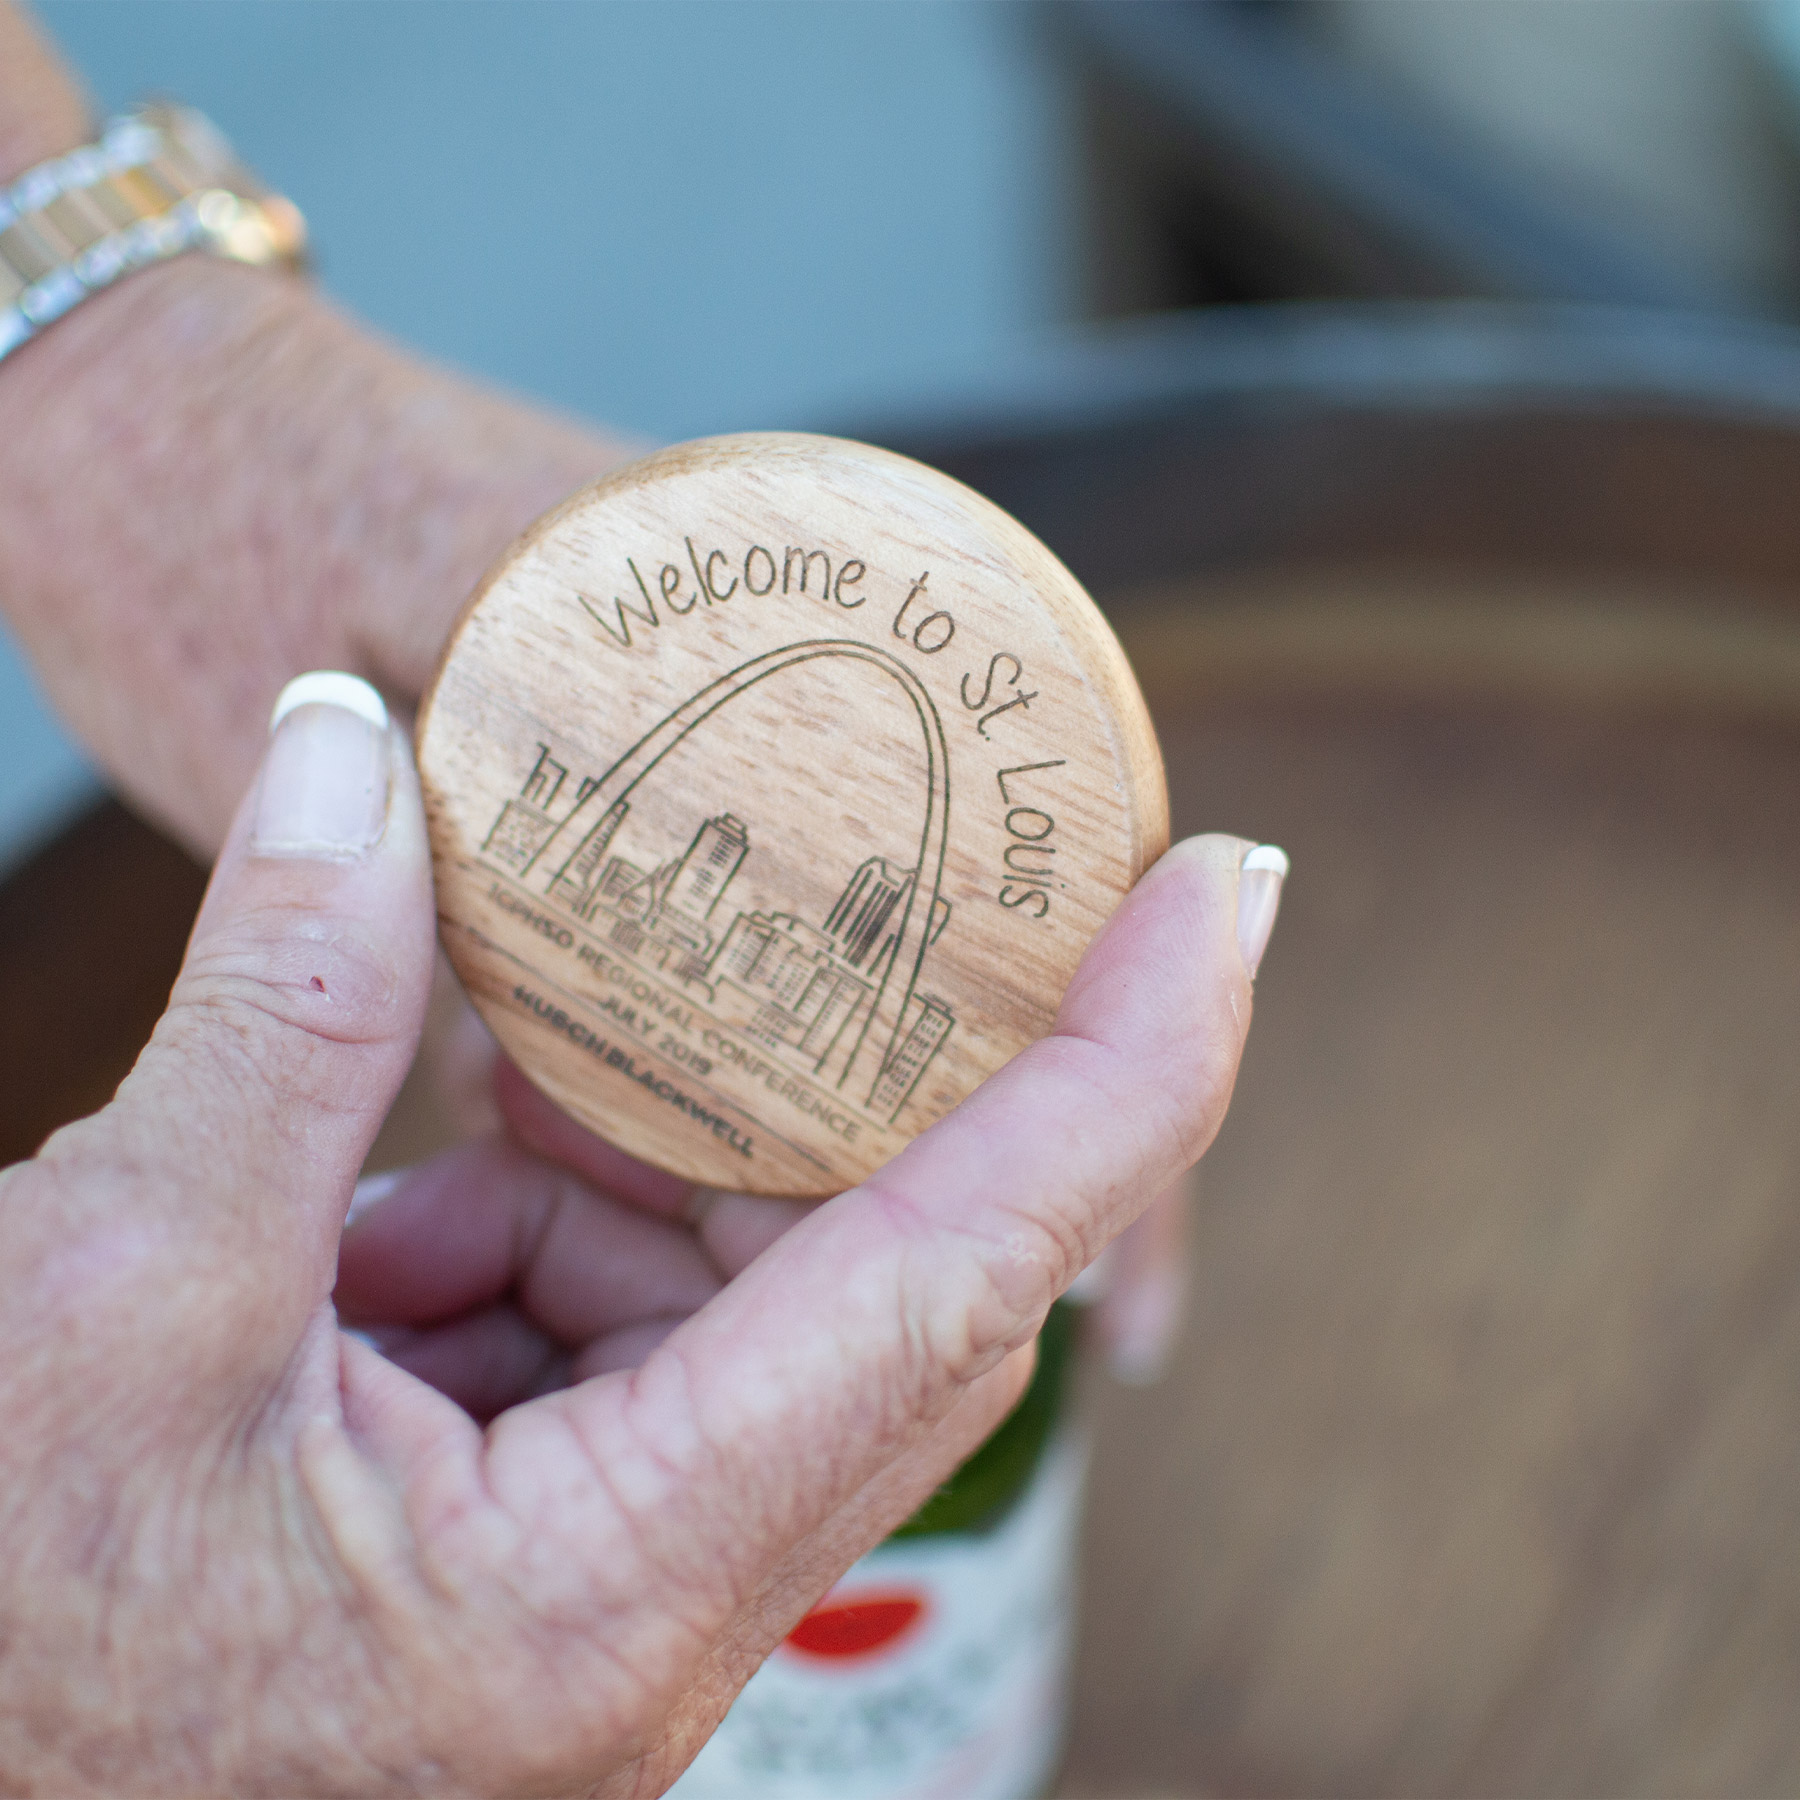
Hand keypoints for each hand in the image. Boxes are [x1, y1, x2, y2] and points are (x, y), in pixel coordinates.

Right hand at [0, 674, 1269, 1793]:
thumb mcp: (108, 1292)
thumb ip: (282, 1002)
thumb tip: (354, 746)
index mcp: (598, 1604)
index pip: (967, 1281)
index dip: (1127, 1073)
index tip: (1225, 895)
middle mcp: (644, 1629)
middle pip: (873, 1294)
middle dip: (825, 1099)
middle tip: (794, 939)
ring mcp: (597, 1609)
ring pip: (730, 1315)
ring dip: (619, 1181)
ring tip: (468, 1112)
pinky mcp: (535, 1574)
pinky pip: (617, 1358)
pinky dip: (539, 1250)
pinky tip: (398, 1228)